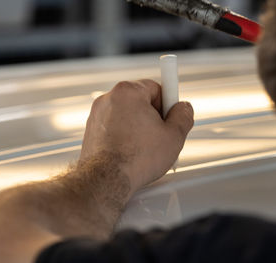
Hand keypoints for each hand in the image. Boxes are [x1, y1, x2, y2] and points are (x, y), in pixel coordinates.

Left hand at [80, 79, 193, 194]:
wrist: (106, 180)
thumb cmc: (134, 160)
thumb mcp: (173, 137)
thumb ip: (183, 116)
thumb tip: (184, 109)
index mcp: (128, 92)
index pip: (157, 87)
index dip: (169, 103)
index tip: (172, 112)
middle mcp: (109, 98)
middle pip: (141, 100)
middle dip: (153, 116)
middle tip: (160, 135)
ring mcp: (97, 114)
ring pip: (127, 114)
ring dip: (138, 127)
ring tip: (145, 147)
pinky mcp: (91, 129)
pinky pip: (114, 126)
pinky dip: (124, 135)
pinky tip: (131, 151)